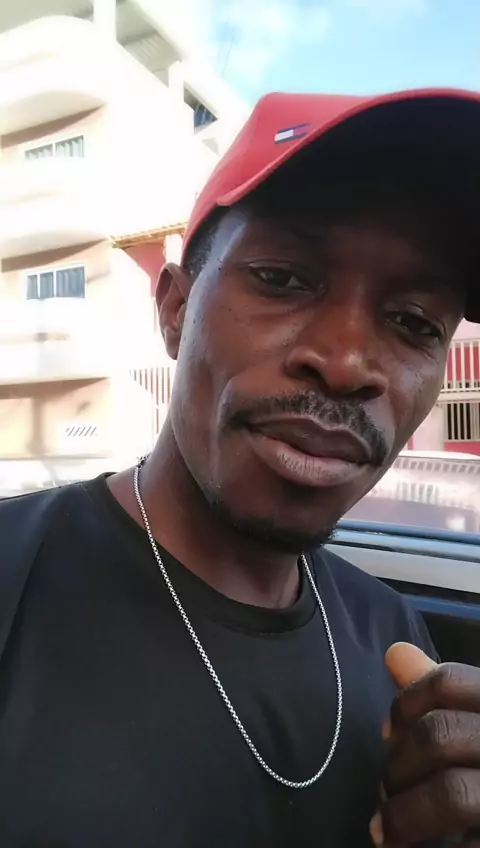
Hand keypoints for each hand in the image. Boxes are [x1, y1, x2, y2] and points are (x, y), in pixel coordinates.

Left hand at [370, 642, 479, 846]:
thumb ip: (442, 695)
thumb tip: (396, 654)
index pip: (449, 681)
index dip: (406, 703)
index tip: (387, 733)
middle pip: (440, 735)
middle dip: (398, 766)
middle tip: (386, 792)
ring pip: (453, 794)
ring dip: (406, 815)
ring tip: (385, 832)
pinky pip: (470, 846)